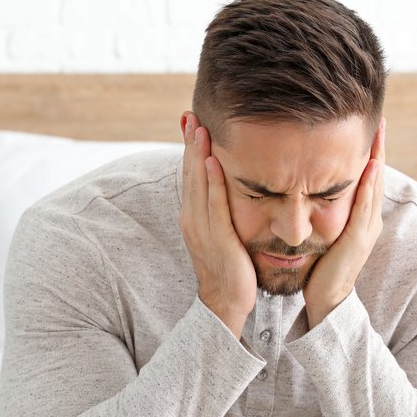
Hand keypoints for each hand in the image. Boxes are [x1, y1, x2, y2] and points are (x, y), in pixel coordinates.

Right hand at [178, 111, 256, 336]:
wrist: (226, 302)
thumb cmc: (228, 266)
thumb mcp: (220, 231)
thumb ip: (218, 208)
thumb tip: (222, 186)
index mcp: (192, 216)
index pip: (189, 175)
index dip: (188, 147)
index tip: (190, 121)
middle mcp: (192, 219)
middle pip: (189, 174)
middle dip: (189, 143)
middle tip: (190, 114)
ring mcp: (202, 228)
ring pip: (198, 185)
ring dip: (197, 155)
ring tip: (199, 128)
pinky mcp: (218, 238)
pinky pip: (214, 205)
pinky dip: (212, 182)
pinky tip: (212, 161)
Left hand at [304, 119, 385, 329]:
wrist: (325, 300)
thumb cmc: (321, 266)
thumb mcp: (324, 231)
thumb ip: (322, 209)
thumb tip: (310, 187)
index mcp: (360, 216)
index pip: (367, 176)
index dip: (369, 150)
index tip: (368, 123)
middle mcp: (369, 219)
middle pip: (376, 174)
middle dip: (378, 146)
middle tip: (378, 117)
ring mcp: (367, 228)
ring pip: (375, 185)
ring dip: (377, 157)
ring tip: (379, 131)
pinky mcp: (358, 239)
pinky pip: (365, 206)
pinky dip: (368, 184)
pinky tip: (369, 166)